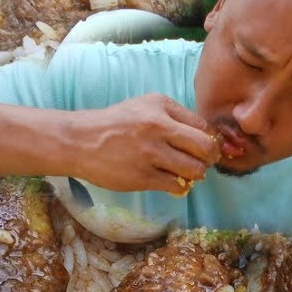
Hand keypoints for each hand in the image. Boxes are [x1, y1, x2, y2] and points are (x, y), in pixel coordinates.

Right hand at [71, 94, 220, 194]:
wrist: (81, 141)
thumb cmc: (115, 124)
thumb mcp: (144, 106)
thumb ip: (174, 116)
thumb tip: (205, 136)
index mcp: (161, 106)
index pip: (202, 125)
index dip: (209, 139)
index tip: (204, 147)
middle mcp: (158, 127)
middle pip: (205, 148)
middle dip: (210, 158)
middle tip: (204, 162)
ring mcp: (150, 154)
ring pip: (195, 170)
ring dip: (196, 174)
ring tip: (186, 172)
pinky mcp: (143, 176)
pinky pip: (177, 185)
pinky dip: (180, 186)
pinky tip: (172, 181)